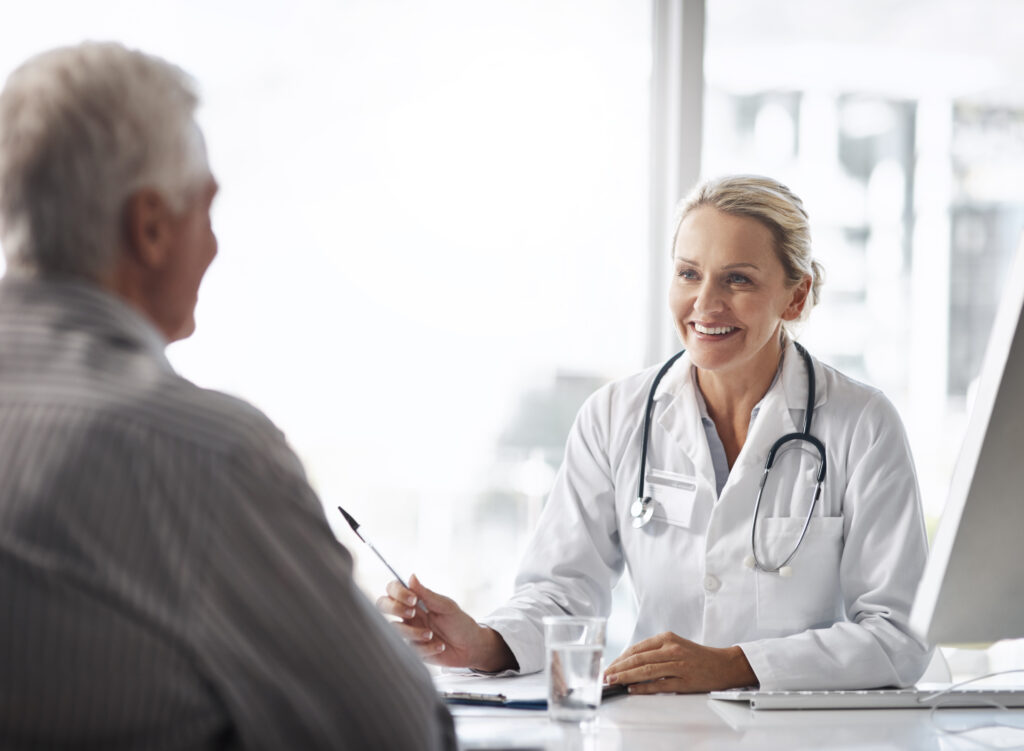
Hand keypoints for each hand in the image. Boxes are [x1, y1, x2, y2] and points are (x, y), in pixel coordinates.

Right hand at [376, 574, 516, 672]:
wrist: (471, 647)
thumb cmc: (459, 623)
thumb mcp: (446, 606)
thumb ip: (427, 594)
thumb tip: (411, 576)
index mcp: (415, 601)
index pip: (393, 590)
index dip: (397, 593)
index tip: (413, 599)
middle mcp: (408, 615)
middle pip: (382, 605)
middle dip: (394, 608)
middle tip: (413, 613)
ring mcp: (409, 632)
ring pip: (394, 629)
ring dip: (413, 632)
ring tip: (432, 635)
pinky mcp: (413, 650)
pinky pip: (410, 649)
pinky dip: (427, 648)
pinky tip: (440, 646)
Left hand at [602, 632, 755, 693]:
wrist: (723, 664)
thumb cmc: (696, 656)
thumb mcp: (675, 645)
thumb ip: (654, 651)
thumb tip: (629, 662)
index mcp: (667, 639)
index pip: (637, 648)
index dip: (620, 658)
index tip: (609, 666)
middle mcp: (671, 649)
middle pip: (638, 659)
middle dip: (618, 668)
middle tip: (605, 675)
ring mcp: (678, 665)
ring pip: (646, 671)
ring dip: (627, 677)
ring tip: (614, 682)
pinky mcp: (685, 681)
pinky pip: (660, 684)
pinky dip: (644, 687)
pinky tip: (633, 689)